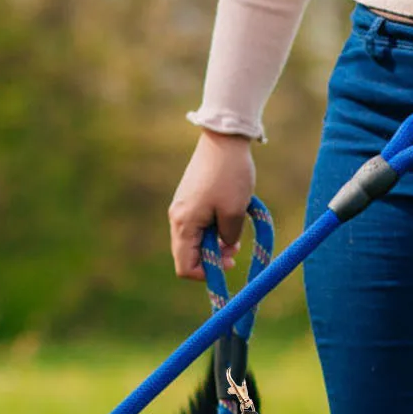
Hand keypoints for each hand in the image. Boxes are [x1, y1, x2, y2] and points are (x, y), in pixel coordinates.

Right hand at [168, 130, 255, 280]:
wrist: (224, 138)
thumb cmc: (230, 175)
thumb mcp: (234, 213)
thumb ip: (228, 239)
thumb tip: (223, 248)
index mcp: (184, 224)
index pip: (184, 267)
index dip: (205, 274)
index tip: (227, 264)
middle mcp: (177, 218)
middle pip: (187, 256)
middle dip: (211, 259)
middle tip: (235, 252)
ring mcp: (182, 208)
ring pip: (194, 240)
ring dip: (214, 244)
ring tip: (235, 235)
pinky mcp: (189, 199)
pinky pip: (198, 225)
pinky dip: (213, 229)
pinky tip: (229, 218)